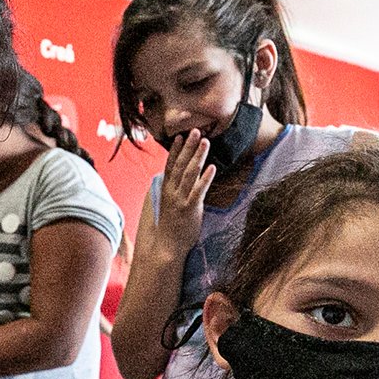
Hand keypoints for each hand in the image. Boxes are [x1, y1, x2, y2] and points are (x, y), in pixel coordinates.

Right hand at [149, 129, 214, 250]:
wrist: (167, 247)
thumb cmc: (171, 227)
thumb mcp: (170, 205)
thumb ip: (175, 190)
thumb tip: (181, 178)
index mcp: (166, 190)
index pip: (170, 165)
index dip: (175, 150)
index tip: (180, 136)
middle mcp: (171, 192)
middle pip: (181, 165)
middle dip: (188, 147)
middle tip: (196, 131)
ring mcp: (180, 200)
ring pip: (189, 174)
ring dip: (198, 156)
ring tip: (205, 142)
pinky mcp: (189, 209)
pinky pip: (198, 190)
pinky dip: (205, 178)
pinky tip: (212, 167)